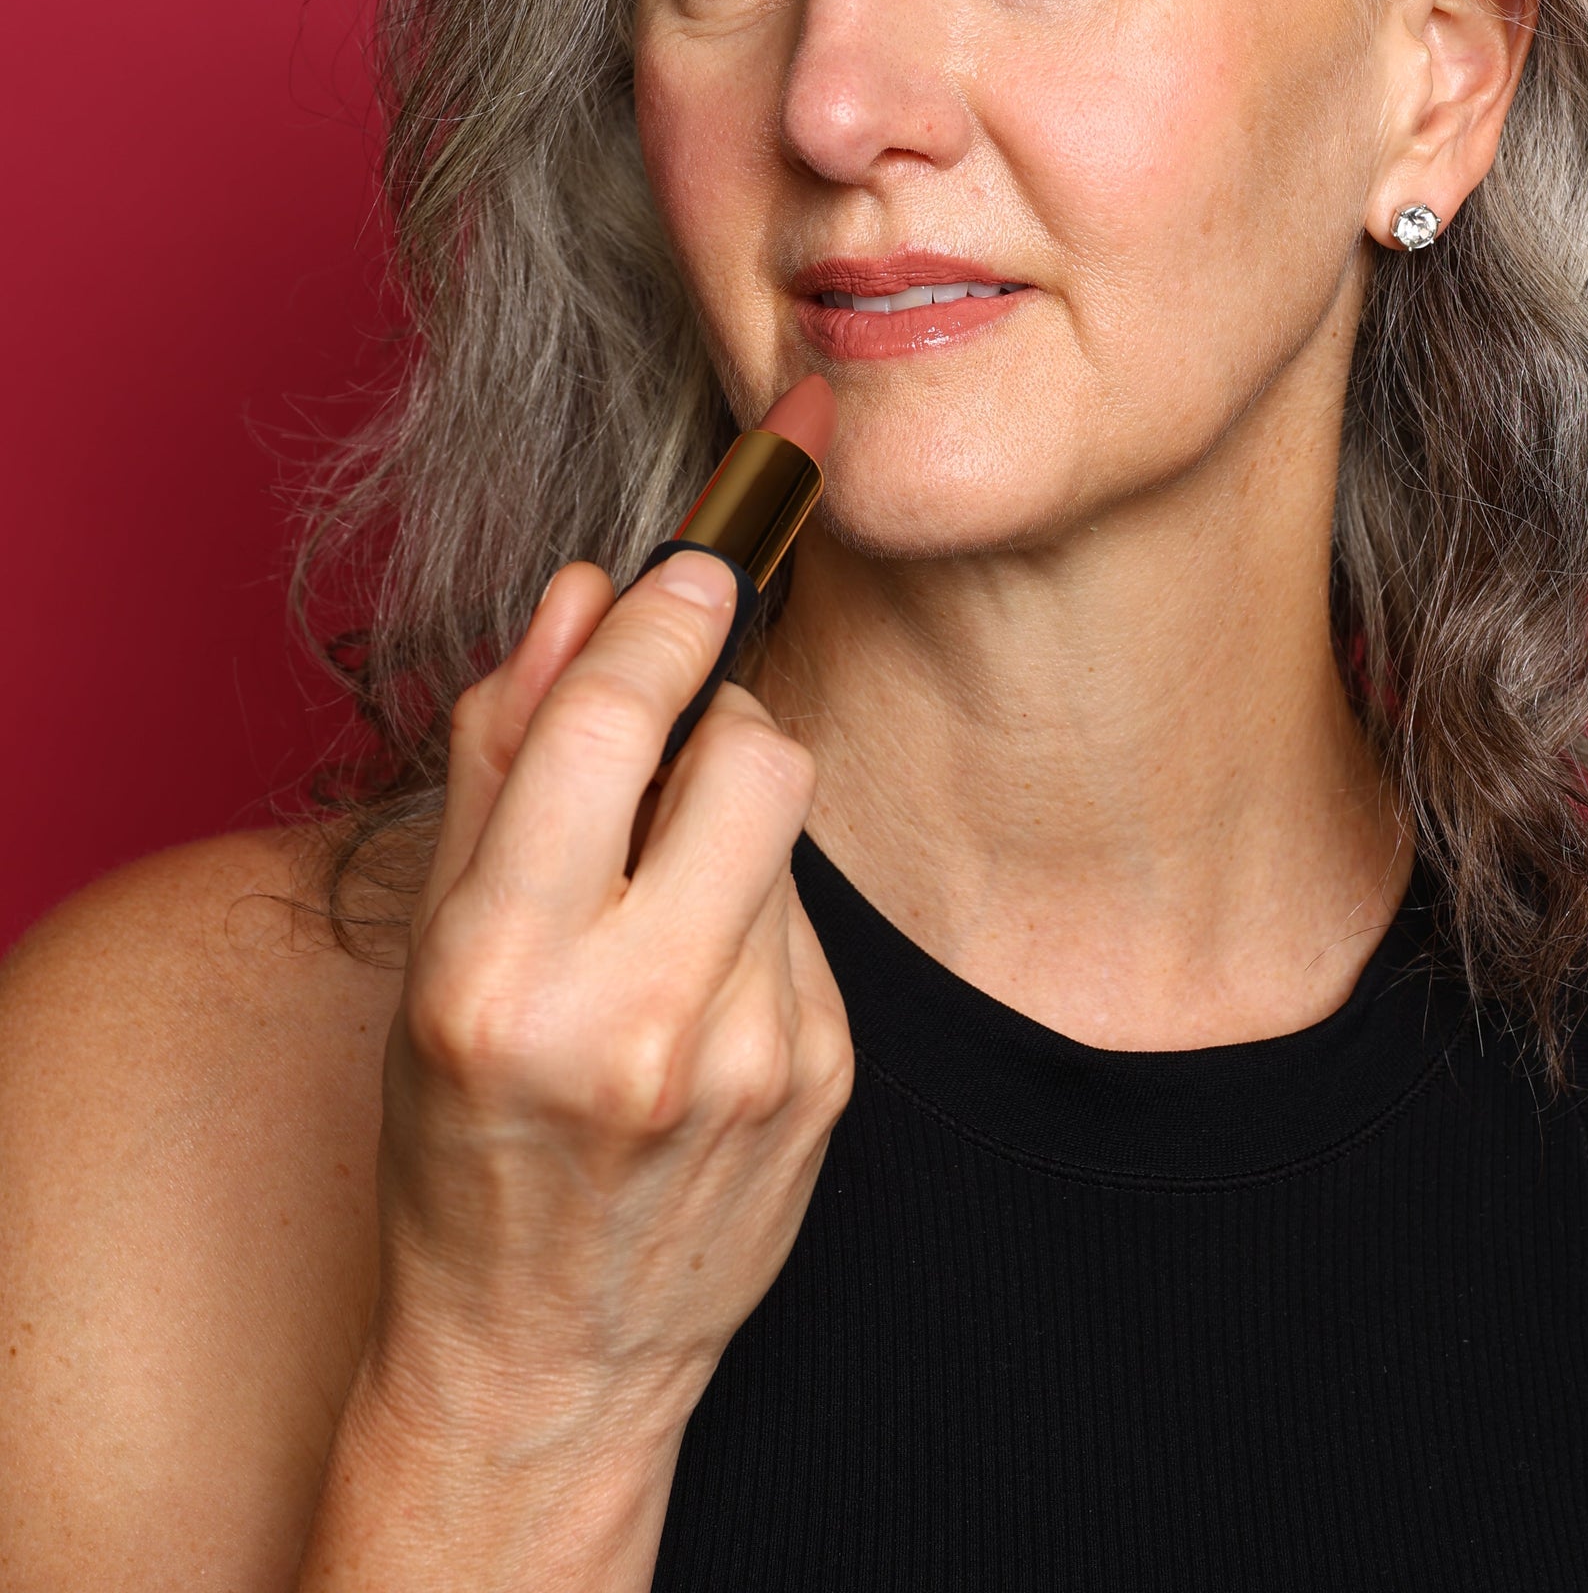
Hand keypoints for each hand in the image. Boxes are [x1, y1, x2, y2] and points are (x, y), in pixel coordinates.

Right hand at [303, 555, 852, 1588]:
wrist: (546, 1355)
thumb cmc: (462, 1135)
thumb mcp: (435, 946)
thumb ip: (503, 751)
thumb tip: (583, 592)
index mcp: (501, 976)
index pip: (611, 731)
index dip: (665, 618)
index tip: (697, 561)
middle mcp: (636, 1021)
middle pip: (756, 754)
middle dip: (719, 718)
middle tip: (666, 756)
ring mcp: (750, 1058)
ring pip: (792, 825)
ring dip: (731, 821)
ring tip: (660, 908)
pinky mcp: (825, 1079)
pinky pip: (813, 917)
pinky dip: (759, 911)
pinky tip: (701, 987)